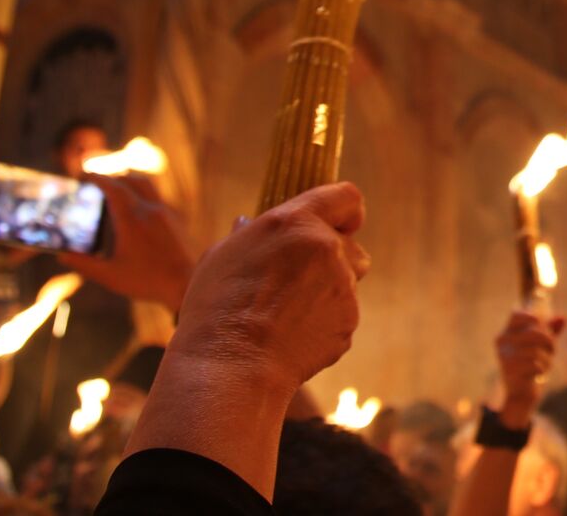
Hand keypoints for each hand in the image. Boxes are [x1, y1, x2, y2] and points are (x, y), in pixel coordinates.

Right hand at [60, 175, 196, 311]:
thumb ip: (84, 265)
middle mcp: (151, 210)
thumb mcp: (110, 276)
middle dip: (111, 178)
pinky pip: (157, 197)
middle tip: (96, 184)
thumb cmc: (148, 282)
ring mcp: (167, 212)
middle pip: (130, 180)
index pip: (113, 188)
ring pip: (147, 185)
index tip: (83, 175)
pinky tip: (135, 211)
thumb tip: (63, 255)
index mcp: (133, 219)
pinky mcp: (177, 219)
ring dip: (129, 182)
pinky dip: (142, 194)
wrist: (188, 284)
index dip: (97, 178)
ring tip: (114, 192)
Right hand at [168, 182, 369, 395]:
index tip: (342, 222)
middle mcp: (327, 248)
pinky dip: (324, 322)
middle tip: (295, 279)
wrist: (230, 368)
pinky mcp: (348, 322)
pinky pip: (341, 315)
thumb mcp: (222, 256)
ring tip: (286, 312)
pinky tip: (291, 336)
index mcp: (296, 222)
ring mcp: (343, 287)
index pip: (346, 197)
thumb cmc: (215, 309)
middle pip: (350, 244)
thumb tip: (250, 224)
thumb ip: (249, 235)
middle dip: (333, 257)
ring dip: (329, 289)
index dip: (346, 210)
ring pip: (349, 281)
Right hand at [494, 311, 563, 428]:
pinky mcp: (511, 371)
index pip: (517, 314)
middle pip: (534, 332)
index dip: (534, 317)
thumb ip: (551, 329)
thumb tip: (563, 317)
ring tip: (546, 364)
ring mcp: (505, 357)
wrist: (520, 393)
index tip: (543, 326)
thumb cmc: (530, 365)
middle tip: (552, 350)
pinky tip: (539, 373)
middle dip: (550, 341)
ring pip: (537, 349)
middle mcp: (502, 342)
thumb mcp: (541, 345)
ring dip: (547, 358)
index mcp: (506, 333)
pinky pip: (536, 364)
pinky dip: (543, 368)